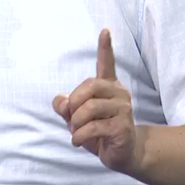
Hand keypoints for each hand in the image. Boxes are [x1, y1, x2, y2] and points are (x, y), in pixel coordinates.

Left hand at [53, 29, 142, 174]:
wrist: (123, 154)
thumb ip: (66, 107)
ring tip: (76, 132)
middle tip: (71, 118)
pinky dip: (79, 135)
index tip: (105, 30)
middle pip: (89, 86)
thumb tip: (61, 102)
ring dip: (75, 122)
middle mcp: (119, 93)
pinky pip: (93, 127)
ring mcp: (123, 109)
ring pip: (89, 108)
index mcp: (108, 86)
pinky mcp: (122, 126)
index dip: (105, 47)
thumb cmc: (99, 132)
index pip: (107, 63)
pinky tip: (77, 141)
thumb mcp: (77, 118)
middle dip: (74, 103)